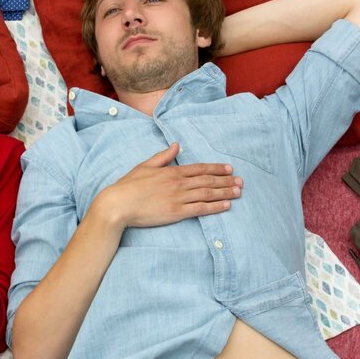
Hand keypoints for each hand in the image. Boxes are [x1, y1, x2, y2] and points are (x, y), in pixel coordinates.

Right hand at [91, 143, 241, 229]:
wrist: (119, 204)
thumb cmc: (128, 185)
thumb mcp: (145, 166)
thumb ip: (163, 156)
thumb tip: (176, 145)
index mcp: (171, 171)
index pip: (199, 168)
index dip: (216, 168)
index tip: (229, 168)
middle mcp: (178, 183)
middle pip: (208, 180)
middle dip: (226, 180)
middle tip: (240, 181)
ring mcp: (179, 198)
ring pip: (208, 193)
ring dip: (225, 192)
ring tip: (238, 191)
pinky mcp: (177, 213)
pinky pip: (201, 209)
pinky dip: (215, 207)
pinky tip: (226, 205)